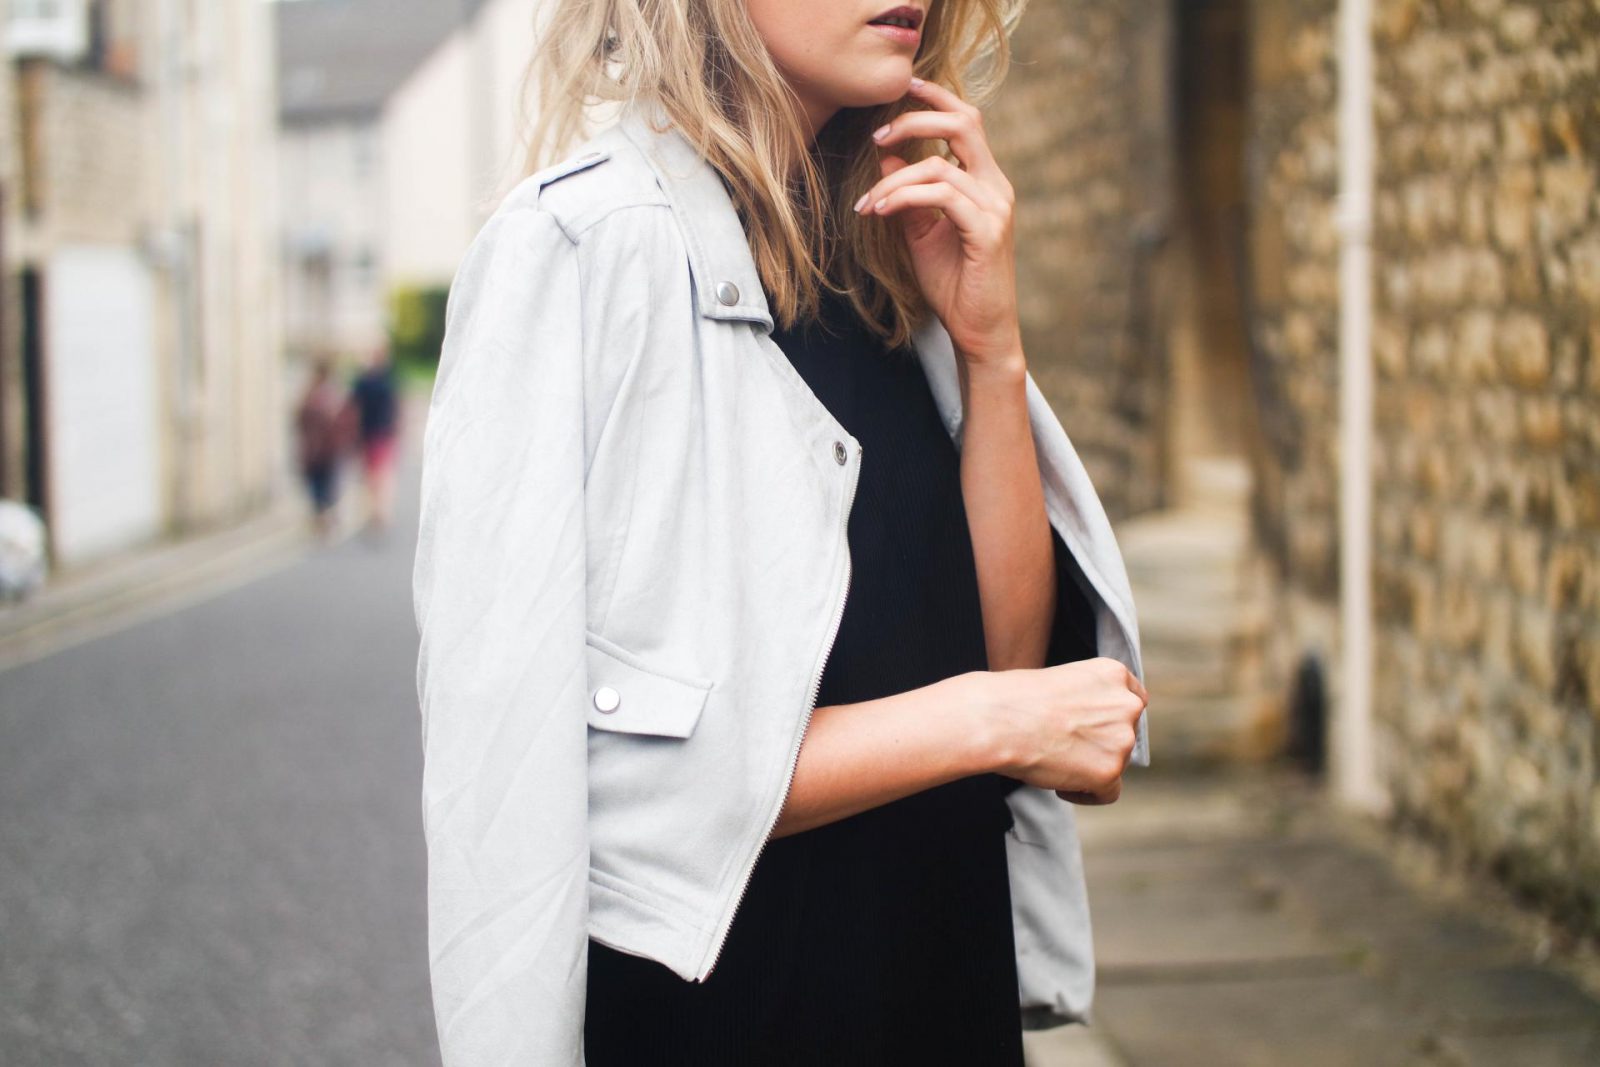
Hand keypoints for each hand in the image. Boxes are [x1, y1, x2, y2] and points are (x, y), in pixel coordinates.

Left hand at [853, 77, 1020, 367]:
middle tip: (876, 137)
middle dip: (915, 120)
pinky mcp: (987, 232)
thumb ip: (908, 194)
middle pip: (964, 123)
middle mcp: (996, 187)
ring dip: (894, 180)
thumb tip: (886, 157)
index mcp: (984, 181)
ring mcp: (996, 208)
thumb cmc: (952, 284)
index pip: (967, 121)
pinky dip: (906, 198)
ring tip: (868, 203)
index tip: (903, 88)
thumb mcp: (921, 231)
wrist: (978, 331)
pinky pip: (943, 197)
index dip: (936, 98)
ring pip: (941, 168)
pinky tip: (881, 211)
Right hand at [970, 657, 1147, 804]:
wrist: (997, 720)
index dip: (1112, 719)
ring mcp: (1121, 740)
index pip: (1133, 701)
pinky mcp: (1108, 772)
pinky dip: (1086, 794)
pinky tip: (1060, 784)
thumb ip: (1088, 700)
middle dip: (1099, 744)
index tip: (1092, 730)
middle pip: (1125, 735)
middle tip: (1063, 747)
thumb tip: (1090, 728)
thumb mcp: (1061, 681)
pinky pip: (1108, 793)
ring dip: (1089, 767)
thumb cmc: (1014, 699)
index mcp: (1113, 673)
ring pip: (1115, 764)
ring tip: (1053, 761)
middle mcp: (1126, 705)